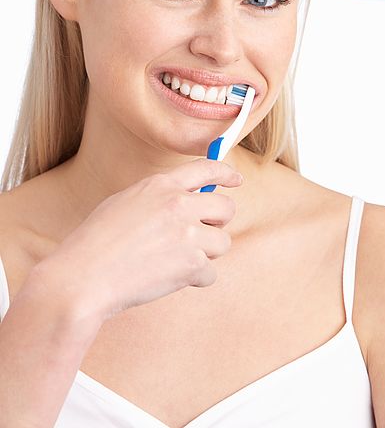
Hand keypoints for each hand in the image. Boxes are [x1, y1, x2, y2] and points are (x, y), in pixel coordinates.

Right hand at [38, 159, 241, 321]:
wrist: (84, 277)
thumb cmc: (96, 243)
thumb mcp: (125, 202)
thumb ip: (159, 198)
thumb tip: (190, 202)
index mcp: (161, 185)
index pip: (206, 169)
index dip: (226, 173)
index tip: (236, 179)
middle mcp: (179, 204)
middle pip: (226, 207)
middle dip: (219, 222)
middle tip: (202, 234)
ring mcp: (188, 233)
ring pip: (223, 242)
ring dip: (206, 254)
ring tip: (176, 260)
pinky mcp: (191, 263)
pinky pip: (210, 273)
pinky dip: (194, 280)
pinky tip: (169, 278)